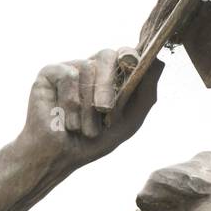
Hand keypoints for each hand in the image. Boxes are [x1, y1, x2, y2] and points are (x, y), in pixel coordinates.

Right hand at [21, 48, 163, 168]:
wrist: (61, 157)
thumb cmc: (94, 141)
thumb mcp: (129, 121)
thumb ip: (146, 93)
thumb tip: (160, 62)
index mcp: (111, 76)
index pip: (125, 53)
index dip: (132, 57)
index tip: (134, 68)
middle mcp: (91, 67)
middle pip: (108, 55)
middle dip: (109, 84)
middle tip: (105, 109)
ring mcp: (71, 67)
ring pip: (87, 68)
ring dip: (88, 105)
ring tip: (83, 128)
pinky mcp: (50, 72)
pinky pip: (67, 74)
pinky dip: (70, 100)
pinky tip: (67, 119)